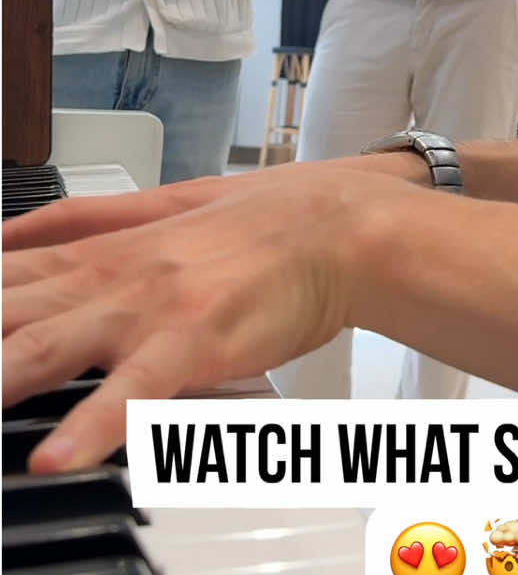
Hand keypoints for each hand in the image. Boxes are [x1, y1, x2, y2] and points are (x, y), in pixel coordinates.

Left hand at [2, 163, 414, 471]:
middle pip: (3, 314)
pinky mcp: (195, 339)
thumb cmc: (260, 224)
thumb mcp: (161, 204)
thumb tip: (12, 228)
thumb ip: (82, 221)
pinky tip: (56, 456)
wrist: (340, 226)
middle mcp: (110, 277)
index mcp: (99, 251)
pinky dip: (95, 424)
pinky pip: (136, 389)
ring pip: (48, 347)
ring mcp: (148, 307)